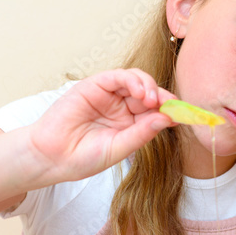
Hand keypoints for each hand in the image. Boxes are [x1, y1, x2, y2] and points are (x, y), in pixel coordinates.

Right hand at [27, 68, 176, 182]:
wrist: (51, 158)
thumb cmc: (82, 158)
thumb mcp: (119, 148)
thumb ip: (142, 133)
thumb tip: (168, 119)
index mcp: (130, 123)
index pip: (156, 111)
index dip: (171, 111)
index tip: (184, 115)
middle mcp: (122, 106)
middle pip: (150, 93)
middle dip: (163, 97)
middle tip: (170, 106)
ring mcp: (108, 95)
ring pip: (136, 80)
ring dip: (149, 86)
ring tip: (152, 100)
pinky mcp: (94, 85)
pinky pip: (118, 76)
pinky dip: (132, 80)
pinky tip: (139, 92)